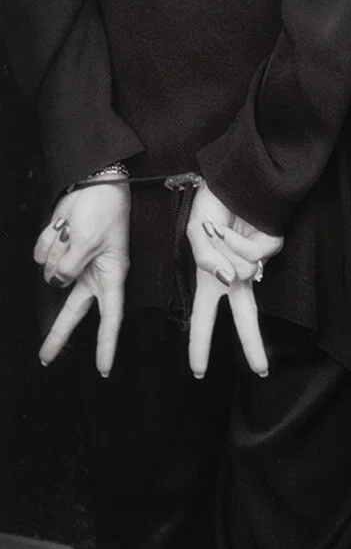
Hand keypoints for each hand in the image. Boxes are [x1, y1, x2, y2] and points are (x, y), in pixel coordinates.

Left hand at [34, 179, 129, 376]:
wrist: (94, 180)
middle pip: (73, 310)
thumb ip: (69, 266)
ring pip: (51, 270)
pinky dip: (47, 239)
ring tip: (70, 228)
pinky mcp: (60, 248)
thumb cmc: (105, 210)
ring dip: (56, 249)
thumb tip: (54, 280)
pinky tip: (60, 225)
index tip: (103, 367)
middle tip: (45, 357)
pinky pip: (43, 252)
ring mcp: (74, 261)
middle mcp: (92, 273)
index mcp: (110, 275)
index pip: (110, 317)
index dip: (107, 344)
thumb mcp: (89, 241)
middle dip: (58, 333)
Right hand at [186, 183, 283, 378]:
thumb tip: (229, 280)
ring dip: (224, 249)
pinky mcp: (269, 249)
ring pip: (244, 276)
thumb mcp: (194, 235)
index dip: (200, 344)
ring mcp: (254, 263)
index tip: (199, 372)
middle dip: (252, 345)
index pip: (206, 318)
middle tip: (260, 372)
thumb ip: (206, 262)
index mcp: (212, 278)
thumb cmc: (211, 207)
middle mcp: (236, 275)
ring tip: (221, 229)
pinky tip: (234, 227)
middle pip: (245, 317)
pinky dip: (236, 241)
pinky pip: (249, 256)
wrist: (232, 179)